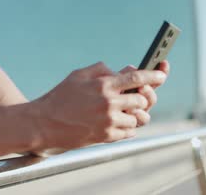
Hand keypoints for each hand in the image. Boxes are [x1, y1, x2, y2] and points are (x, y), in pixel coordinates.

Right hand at [31, 61, 166, 152]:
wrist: (44, 123)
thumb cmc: (60, 97)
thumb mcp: (78, 75)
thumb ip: (101, 69)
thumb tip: (121, 70)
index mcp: (103, 84)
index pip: (137, 76)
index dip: (154, 74)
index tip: (162, 74)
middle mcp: (109, 102)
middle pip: (143, 98)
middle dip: (143, 96)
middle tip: (137, 95)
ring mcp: (109, 121)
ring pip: (139, 117)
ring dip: (135, 113)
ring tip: (125, 110)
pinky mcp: (106, 136)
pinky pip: (130, 131)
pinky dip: (128, 126)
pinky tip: (117, 122)